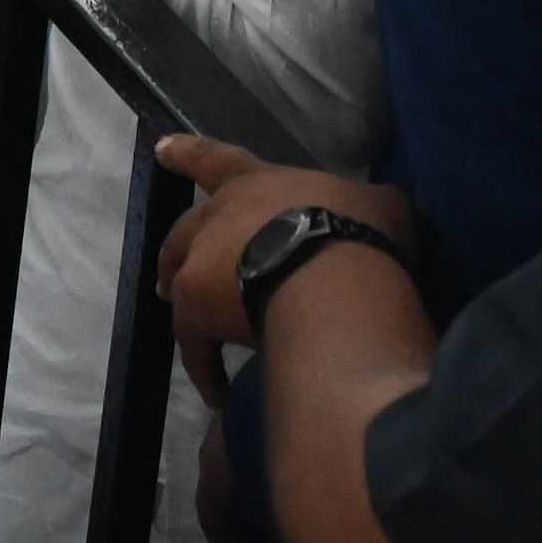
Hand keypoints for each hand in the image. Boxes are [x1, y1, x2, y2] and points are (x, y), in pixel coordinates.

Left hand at [153, 135, 418, 403]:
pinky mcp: (197, 310)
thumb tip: (378, 214)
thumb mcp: (380, 205)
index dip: (190, 154)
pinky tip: (218, 393)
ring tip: (187, 322)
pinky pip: (196, 344)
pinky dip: (204, 366)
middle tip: (170, 274)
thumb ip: (370, 207)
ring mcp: (200, 263)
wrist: (331, 273)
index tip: (161, 149)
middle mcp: (217, 217)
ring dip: (181, 297)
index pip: (215, 160)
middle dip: (179, 249)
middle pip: (185, 230)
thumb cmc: (359, 229)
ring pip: (179, 280)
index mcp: (254, 183)